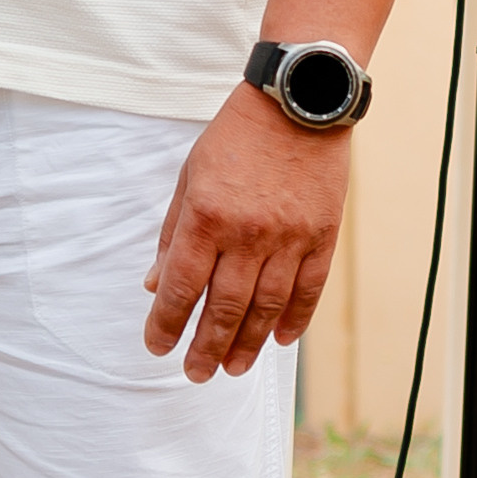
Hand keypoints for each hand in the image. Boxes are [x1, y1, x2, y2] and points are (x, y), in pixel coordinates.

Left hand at [143, 86, 349, 382]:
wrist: (298, 103)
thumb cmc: (235, 138)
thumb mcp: (190, 177)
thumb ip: (173, 234)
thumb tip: (154, 283)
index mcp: (207, 217)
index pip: (180, 287)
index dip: (166, 323)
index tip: (157, 347)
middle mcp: (248, 233)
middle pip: (224, 308)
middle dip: (206, 347)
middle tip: (196, 374)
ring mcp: (290, 238)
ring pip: (266, 307)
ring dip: (247, 344)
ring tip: (233, 369)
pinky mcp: (323, 236)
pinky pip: (308, 289)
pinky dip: (293, 319)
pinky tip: (278, 340)